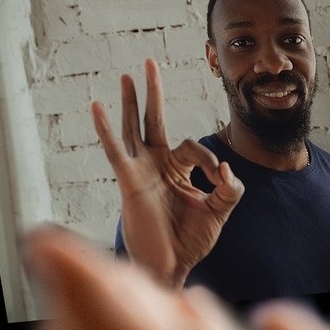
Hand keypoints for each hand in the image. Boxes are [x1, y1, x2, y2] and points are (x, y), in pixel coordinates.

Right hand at [88, 59, 241, 287]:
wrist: (170, 266)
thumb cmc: (190, 242)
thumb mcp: (220, 211)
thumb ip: (231, 189)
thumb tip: (228, 168)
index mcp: (177, 170)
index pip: (195, 147)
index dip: (211, 158)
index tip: (219, 177)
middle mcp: (156, 165)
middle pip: (154, 120)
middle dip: (153, 92)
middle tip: (149, 63)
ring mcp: (141, 170)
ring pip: (134, 128)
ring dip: (131, 102)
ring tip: (127, 76)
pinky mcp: (129, 179)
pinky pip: (116, 150)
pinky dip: (106, 128)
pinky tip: (98, 107)